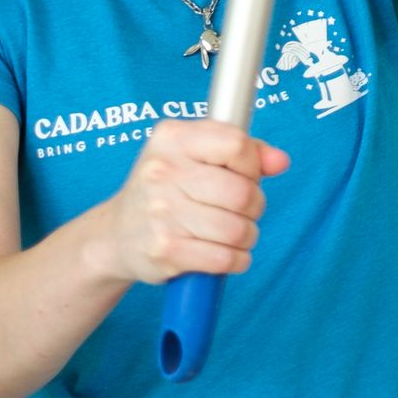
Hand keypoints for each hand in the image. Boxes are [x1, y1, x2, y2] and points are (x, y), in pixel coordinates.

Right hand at [94, 119, 289, 287]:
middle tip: (244, 210)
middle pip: (241, 192)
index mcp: (172, 138)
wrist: (115, 235)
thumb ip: (243, 151)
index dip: (251, 164)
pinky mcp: (165, 251)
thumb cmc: (165, 189)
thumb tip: (281, 161)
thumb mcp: (194, 155)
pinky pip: (224, 258)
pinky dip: (237, 259)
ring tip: (237, 233)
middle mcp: (163, 172)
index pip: (236, 144)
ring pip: (237, 228)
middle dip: (254, 205)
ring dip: (248, 235)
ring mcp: (162, 213)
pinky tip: (230, 254)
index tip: (245, 175)